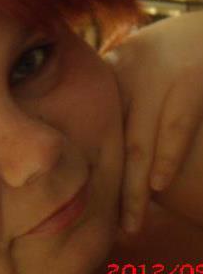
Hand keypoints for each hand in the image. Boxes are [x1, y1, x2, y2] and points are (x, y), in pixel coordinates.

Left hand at [104, 10, 202, 233]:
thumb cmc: (165, 48)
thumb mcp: (131, 60)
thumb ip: (113, 90)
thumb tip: (94, 129)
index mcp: (110, 76)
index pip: (94, 130)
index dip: (90, 167)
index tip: (85, 200)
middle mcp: (125, 79)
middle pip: (113, 142)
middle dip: (112, 186)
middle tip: (109, 225)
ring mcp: (156, 81)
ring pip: (139, 143)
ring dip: (134, 186)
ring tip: (130, 222)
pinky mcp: (188, 81)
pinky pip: (175, 126)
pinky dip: (166, 155)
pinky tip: (155, 185)